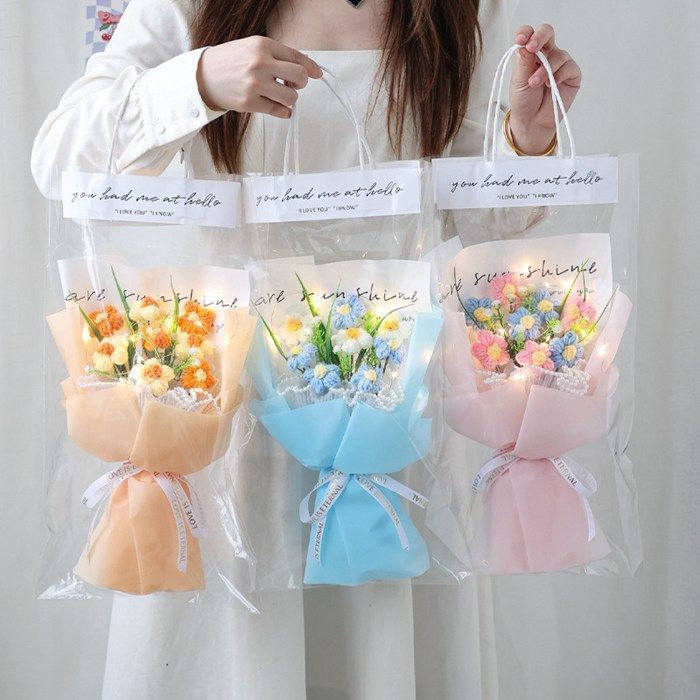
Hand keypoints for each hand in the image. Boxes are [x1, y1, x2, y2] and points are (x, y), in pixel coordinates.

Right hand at [197, 36, 322, 117]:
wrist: (203, 76)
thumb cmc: (230, 62)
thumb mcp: (253, 48)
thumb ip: (276, 55)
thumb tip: (304, 66)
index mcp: (263, 45)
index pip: (297, 57)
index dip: (311, 68)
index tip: (317, 74)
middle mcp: (260, 63)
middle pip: (299, 77)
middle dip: (300, 84)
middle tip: (292, 86)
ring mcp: (255, 84)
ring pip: (292, 97)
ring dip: (290, 99)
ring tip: (280, 96)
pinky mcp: (250, 103)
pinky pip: (280, 112)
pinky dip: (284, 112)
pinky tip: (279, 108)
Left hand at [508, 24, 581, 154]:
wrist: (532, 121)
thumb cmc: (524, 101)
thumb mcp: (518, 81)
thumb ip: (523, 63)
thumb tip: (525, 45)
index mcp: (531, 53)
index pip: (529, 35)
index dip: (525, 33)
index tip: (520, 40)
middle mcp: (546, 54)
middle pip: (547, 33)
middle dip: (540, 37)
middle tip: (532, 47)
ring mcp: (560, 63)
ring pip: (557, 55)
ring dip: (545, 69)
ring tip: (534, 84)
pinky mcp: (572, 74)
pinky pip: (568, 67)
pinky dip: (558, 75)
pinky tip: (550, 85)